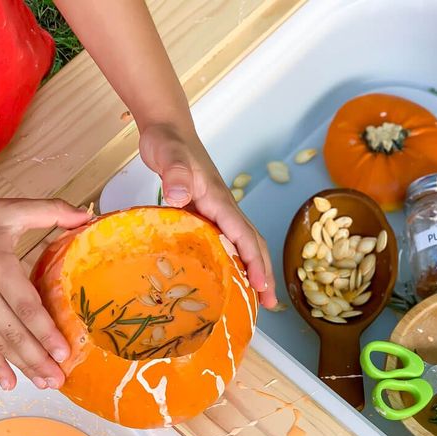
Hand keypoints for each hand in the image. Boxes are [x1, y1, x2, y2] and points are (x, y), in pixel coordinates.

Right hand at [0, 193, 90, 389]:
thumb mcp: (12, 209)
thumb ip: (51, 211)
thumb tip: (86, 216)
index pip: (26, 306)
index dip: (45, 331)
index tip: (64, 352)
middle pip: (13, 332)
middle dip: (38, 359)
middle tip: (60, 380)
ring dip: (22, 366)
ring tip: (45, 384)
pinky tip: (10, 384)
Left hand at [139, 122, 277, 307]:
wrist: (167, 130)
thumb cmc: (168, 142)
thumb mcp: (169, 155)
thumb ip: (176, 172)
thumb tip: (180, 195)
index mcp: (220, 201)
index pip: (245, 236)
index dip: (255, 263)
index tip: (261, 288)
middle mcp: (225, 210)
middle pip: (253, 245)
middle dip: (264, 274)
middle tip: (269, 305)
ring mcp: (218, 213)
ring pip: (244, 245)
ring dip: (254, 271)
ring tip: (257, 299)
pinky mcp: (208, 215)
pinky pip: (228, 244)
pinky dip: (235, 263)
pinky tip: (228, 278)